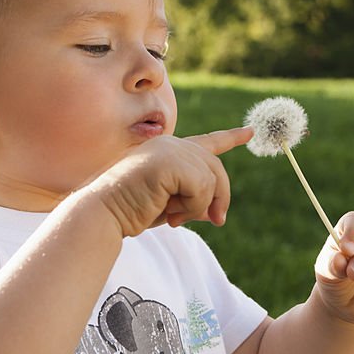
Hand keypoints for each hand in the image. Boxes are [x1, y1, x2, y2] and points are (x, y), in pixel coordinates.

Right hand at [88, 127, 252, 236]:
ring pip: (211, 180)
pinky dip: (194, 207)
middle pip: (216, 168)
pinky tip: (172, 214)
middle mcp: (171, 143)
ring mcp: (170, 149)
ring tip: (176, 218)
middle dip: (220, 197)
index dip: (230, 137)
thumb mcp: (171, 206)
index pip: (207, 142)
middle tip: (217, 221)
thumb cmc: (132, 211)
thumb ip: (195, 200)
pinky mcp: (170, 161)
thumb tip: (218, 213)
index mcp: (168, 150)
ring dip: (200, 206)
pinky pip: (203, 188)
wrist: (104, 214)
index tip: (249, 132)